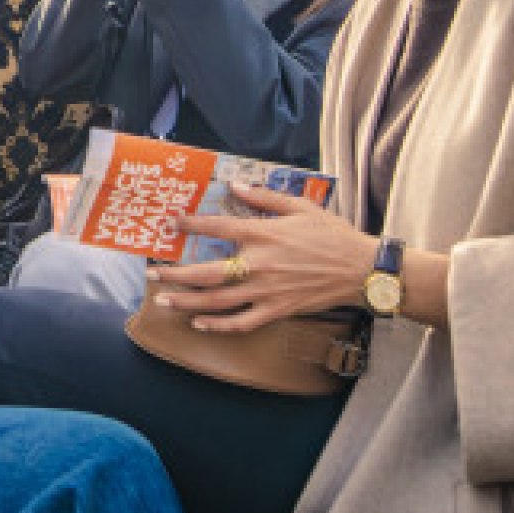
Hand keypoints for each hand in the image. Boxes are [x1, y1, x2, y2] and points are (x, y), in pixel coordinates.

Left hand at [145, 185, 376, 331]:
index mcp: (263, 234)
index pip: (218, 228)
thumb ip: (265, 197)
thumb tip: (236, 187)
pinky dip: (218, 325)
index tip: (173, 222)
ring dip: (186, 302)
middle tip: (152, 274)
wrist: (361, 270)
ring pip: (217, 302)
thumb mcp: (300, 206)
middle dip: (175, 275)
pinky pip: (241, 322)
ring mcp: (266, 291)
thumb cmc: (332, 235)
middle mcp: (259, 264)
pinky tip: (199, 323)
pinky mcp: (276, 311)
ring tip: (164, 301)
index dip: (191, 224)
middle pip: (206, 273)